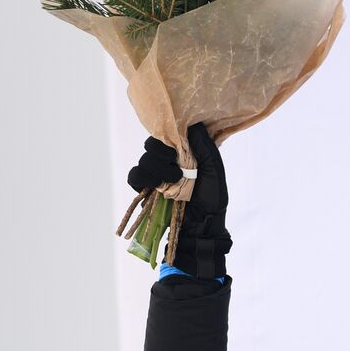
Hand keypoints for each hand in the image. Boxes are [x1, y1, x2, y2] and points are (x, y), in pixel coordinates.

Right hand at [127, 124, 230, 278]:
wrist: (203, 226)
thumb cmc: (212, 199)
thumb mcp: (214, 171)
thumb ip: (206, 149)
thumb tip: (195, 124)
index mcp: (184, 154)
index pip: (167, 134)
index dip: (169, 137)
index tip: (178, 147)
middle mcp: (168, 162)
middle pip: (152, 145)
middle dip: (162, 154)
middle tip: (177, 166)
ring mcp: (156, 175)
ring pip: (144, 160)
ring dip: (156, 168)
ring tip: (173, 180)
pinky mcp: (147, 189)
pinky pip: (135, 177)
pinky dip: (141, 178)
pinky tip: (155, 186)